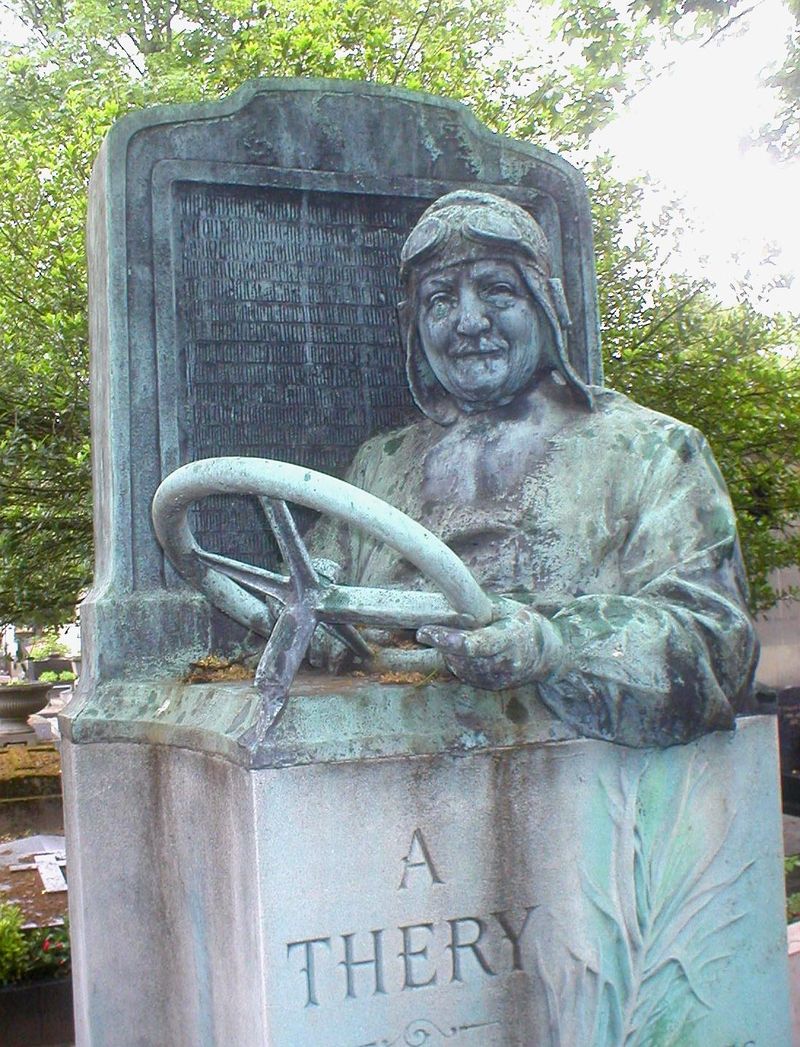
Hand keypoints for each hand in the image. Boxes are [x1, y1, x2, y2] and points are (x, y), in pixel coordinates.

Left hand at [416, 601, 563, 689]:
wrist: (547, 655)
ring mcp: (496, 679)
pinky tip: (465, 650)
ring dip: (448, 650)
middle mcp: (504, 664)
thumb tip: (443, 603)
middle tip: (427, 630)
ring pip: (458, 665)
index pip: (476, 643)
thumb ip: (478, 608)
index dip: (448, 639)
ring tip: (457, 636)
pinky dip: (457, 659)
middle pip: (461, 656)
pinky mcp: (489, 686)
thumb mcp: (506, 608)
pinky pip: (462, 672)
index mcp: (511, 639)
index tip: (423, 632)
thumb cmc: (523, 623)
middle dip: (441, 642)